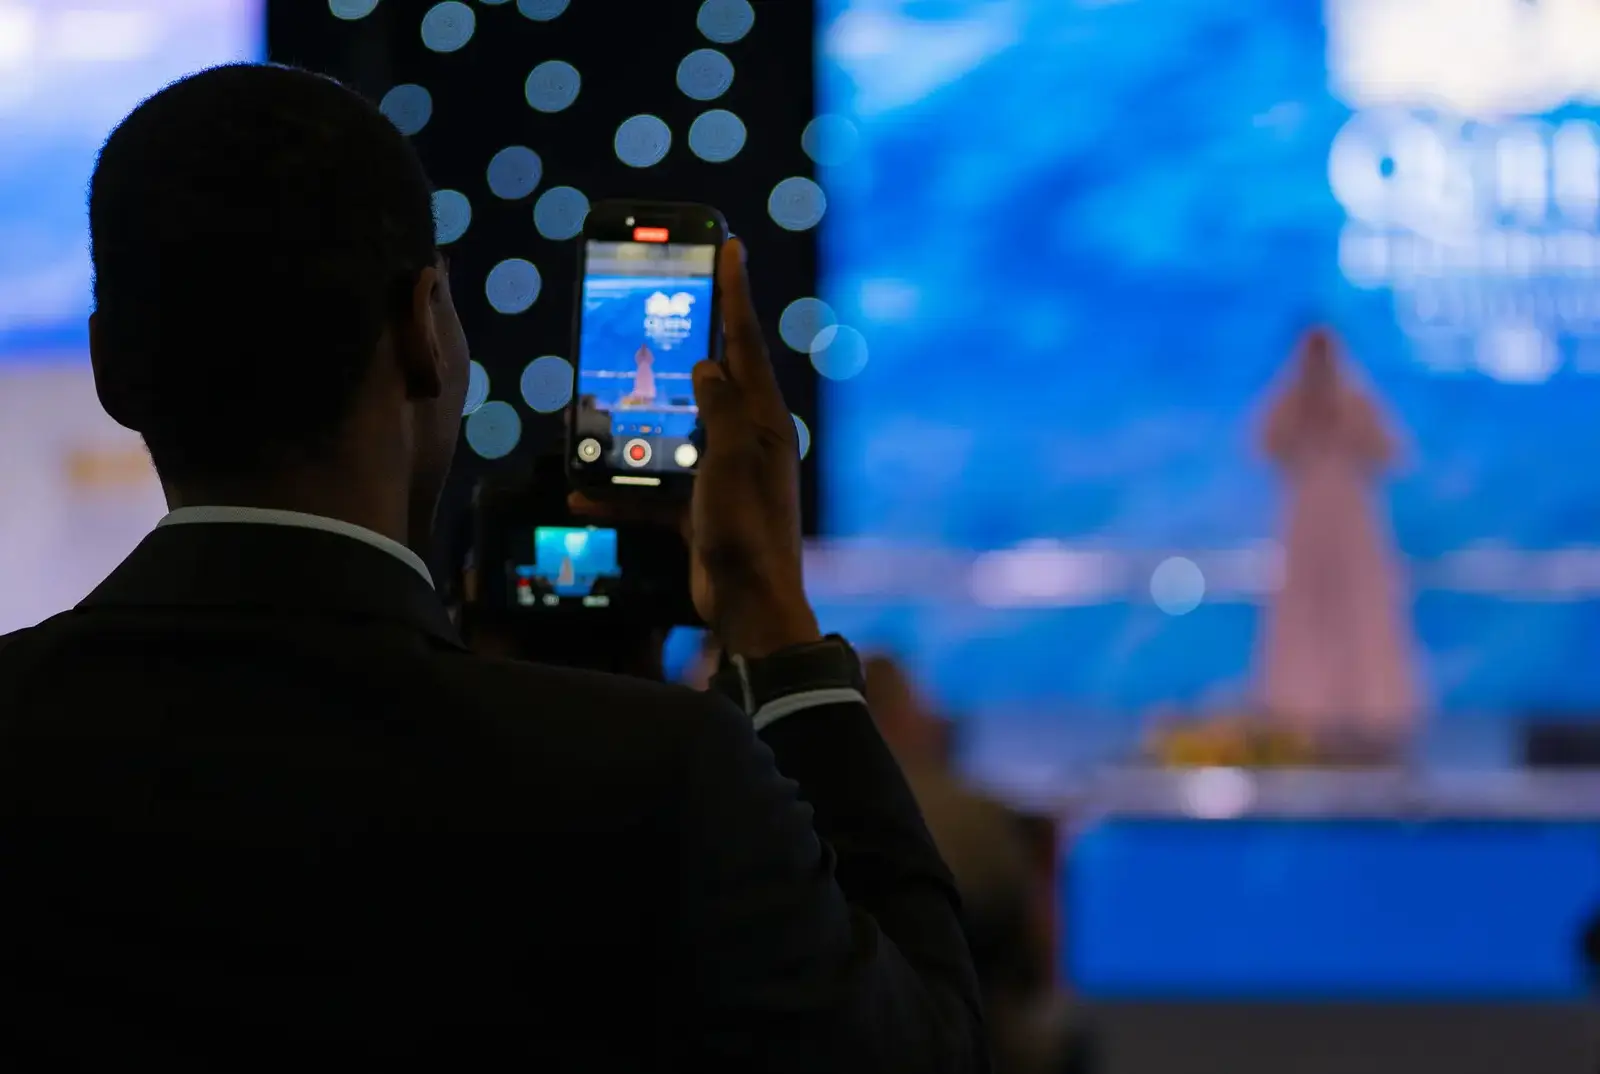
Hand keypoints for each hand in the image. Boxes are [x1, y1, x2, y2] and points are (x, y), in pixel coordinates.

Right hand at [572, 239, 819, 656]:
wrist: (748, 605)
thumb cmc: (748, 530)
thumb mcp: (734, 460)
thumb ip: (720, 408)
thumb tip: (707, 364)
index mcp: (762, 421)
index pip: (744, 343)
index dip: (735, 292)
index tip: (729, 246)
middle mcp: (745, 440)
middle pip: (710, 378)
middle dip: (684, 343)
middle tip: (661, 300)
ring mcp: (720, 474)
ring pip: (673, 430)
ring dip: (638, 420)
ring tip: (606, 395)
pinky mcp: (697, 509)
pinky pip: (652, 488)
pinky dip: (620, 488)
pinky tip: (583, 490)